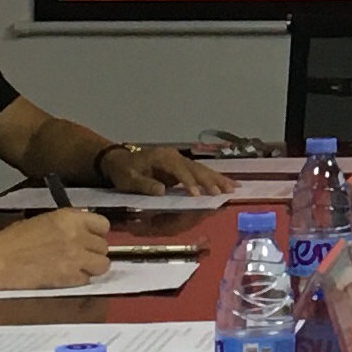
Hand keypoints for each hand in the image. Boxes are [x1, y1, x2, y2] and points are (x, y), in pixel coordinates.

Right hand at [0, 206, 109, 287]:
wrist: (1, 260)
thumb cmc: (15, 238)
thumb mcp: (46, 220)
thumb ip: (69, 223)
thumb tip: (83, 228)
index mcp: (70, 218)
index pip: (103, 224)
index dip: (97, 232)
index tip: (91, 236)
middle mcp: (78, 236)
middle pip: (103, 246)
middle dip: (94, 250)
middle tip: (81, 253)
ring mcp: (76, 258)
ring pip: (102, 264)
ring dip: (93, 266)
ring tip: (79, 266)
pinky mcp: (70, 278)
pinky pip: (87, 280)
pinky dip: (80, 279)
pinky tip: (67, 275)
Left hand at [100, 141, 232, 196]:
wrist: (119, 160)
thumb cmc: (123, 171)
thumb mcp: (129, 179)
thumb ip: (145, 185)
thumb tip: (162, 191)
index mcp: (162, 158)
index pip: (180, 170)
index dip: (189, 183)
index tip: (197, 195)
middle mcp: (174, 156)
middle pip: (196, 168)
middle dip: (211, 180)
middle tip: (224, 192)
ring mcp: (179, 160)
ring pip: (202, 169)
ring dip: (217, 179)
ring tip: (233, 188)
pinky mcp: (181, 166)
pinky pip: (200, 172)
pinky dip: (213, 178)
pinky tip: (226, 184)